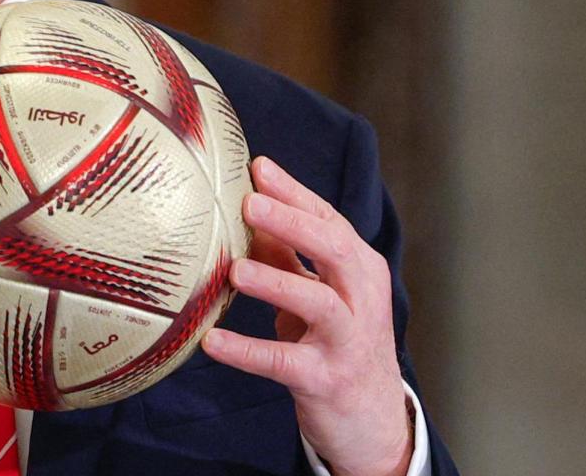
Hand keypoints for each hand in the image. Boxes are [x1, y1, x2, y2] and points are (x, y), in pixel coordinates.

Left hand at [201, 156, 411, 475]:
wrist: (373, 419)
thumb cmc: (338, 344)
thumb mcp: (317, 295)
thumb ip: (287, 257)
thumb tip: (244, 215)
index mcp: (359, 270)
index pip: (329, 220)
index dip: (295, 193)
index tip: (258, 166)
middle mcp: (361, 299)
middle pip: (335, 250)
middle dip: (292, 223)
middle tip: (249, 202)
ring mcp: (347, 341)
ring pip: (319, 303)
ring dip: (277, 282)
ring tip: (235, 269)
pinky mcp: (326, 380)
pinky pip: (283, 363)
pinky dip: (247, 351)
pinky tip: (212, 342)